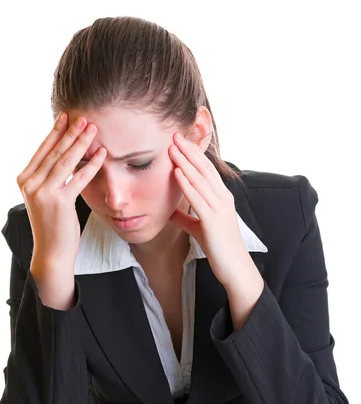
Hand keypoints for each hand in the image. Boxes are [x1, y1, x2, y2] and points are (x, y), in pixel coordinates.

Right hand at [17, 113, 106, 268]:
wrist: (52, 251)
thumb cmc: (52, 224)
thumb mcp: (45, 196)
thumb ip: (49, 176)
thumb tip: (64, 153)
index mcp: (24, 179)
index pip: (42, 150)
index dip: (55, 132)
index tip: (66, 117)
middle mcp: (30, 184)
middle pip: (54, 152)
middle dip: (71, 133)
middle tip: (84, 117)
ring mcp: (43, 193)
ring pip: (65, 161)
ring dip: (81, 143)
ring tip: (93, 129)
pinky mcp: (59, 202)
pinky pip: (78, 178)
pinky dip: (92, 165)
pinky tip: (103, 154)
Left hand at [168, 132, 247, 286]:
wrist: (235, 269)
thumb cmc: (219, 248)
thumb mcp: (199, 229)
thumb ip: (185, 218)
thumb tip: (169, 211)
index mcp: (221, 198)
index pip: (206, 170)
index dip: (193, 154)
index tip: (179, 142)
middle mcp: (223, 198)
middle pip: (204, 169)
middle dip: (188, 151)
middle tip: (174, 135)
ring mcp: (220, 208)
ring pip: (200, 180)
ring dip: (185, 162)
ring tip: (172, 148)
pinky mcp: (213, 221)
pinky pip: (198, 198)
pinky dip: (187, 184)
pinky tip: (177, 173)